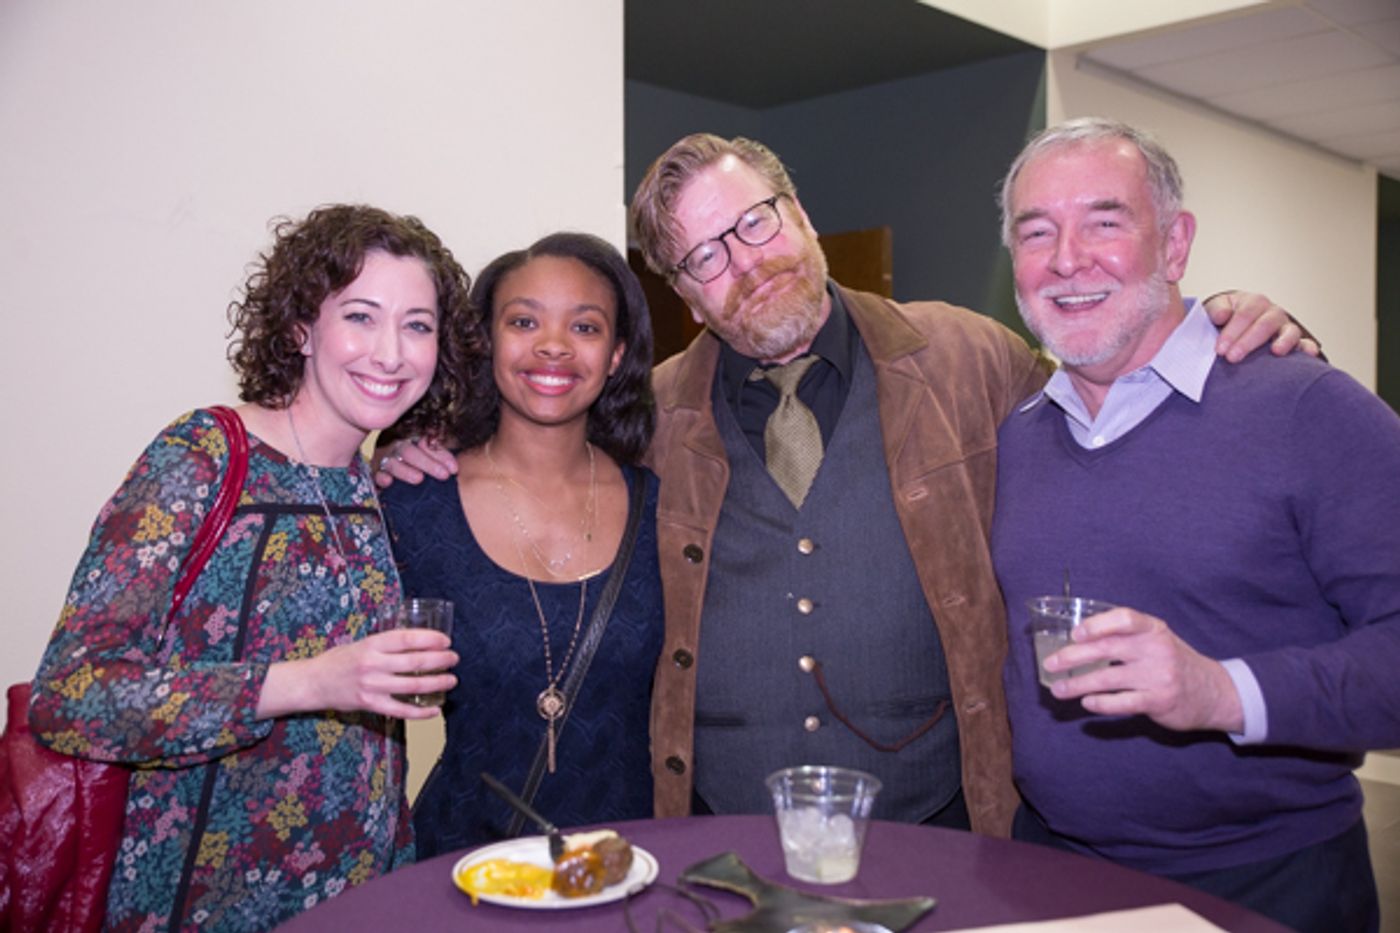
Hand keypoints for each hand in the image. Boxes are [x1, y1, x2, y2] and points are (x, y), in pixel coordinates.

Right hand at [258, 629, 458, 719]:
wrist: (313, 682)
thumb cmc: (340, 660)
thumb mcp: (362, 643)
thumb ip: (387, 644)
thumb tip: (420, 643)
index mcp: (372, 644)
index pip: (407, 638)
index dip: (430, 638)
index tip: (446, 640)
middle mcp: (373, 664)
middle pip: (414, 661)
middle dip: (440, 660)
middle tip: (454, 659)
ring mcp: (372, 686)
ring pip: (412, 685)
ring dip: (437, 683)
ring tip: (451, 680)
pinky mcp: (370, 704)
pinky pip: (401, 710)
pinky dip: (420, 712)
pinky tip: (435, 710)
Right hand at [373, 435, 456, 487]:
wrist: (390, 471)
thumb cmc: (420, 461)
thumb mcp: (430, 454)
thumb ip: (439, 453)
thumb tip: (454, 466)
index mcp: (412, 436)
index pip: (426, 443)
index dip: (441, 455)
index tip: (454, 469)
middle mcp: (397, 445)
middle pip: (410, 451)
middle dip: (428, 464)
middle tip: (443, 475)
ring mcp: (384, 458)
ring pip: (393, 462)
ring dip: (406, 471)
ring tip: (419, 479)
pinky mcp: (375, 472)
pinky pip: (376, 474)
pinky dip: (381, 477)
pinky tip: (388, 481)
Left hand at [1043, 607, 1242, 732]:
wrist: (1213, 692)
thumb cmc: (1173, 662)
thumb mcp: (1157, 640)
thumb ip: (1125, 636)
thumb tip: (1077, 640)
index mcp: (1153, 629)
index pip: (1124, 618)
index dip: (1097, 624)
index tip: (1075, 633)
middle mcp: (1156, 649)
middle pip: (1107, 649)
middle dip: (1073, 656)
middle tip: (1050, 664)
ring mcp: (1158, 676)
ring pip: (1108, 679)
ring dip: (1078, 684)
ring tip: (1058, 689)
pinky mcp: (1159, 701)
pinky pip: (1122, 703)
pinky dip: (1101, 703)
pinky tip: (1087, 703)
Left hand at [1204, 291, 1320, 362]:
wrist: (1234, 322)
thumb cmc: (1226, 316)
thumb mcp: (1216, 308)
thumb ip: (1216, 309)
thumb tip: (1222, 315)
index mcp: (1254, 302)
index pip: (1244, 315)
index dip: (1232, 332)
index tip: (1220, 349)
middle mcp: (1272, 313)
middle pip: (1264, 325)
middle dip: (1248, 342)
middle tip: (1232, 357)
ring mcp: (1285, 327)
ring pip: (1289, 332)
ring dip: (1284, 341)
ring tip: (1276, 351)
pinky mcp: (1294, 342)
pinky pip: (1305, 343)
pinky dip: (1308, 347)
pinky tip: (1308, 354)